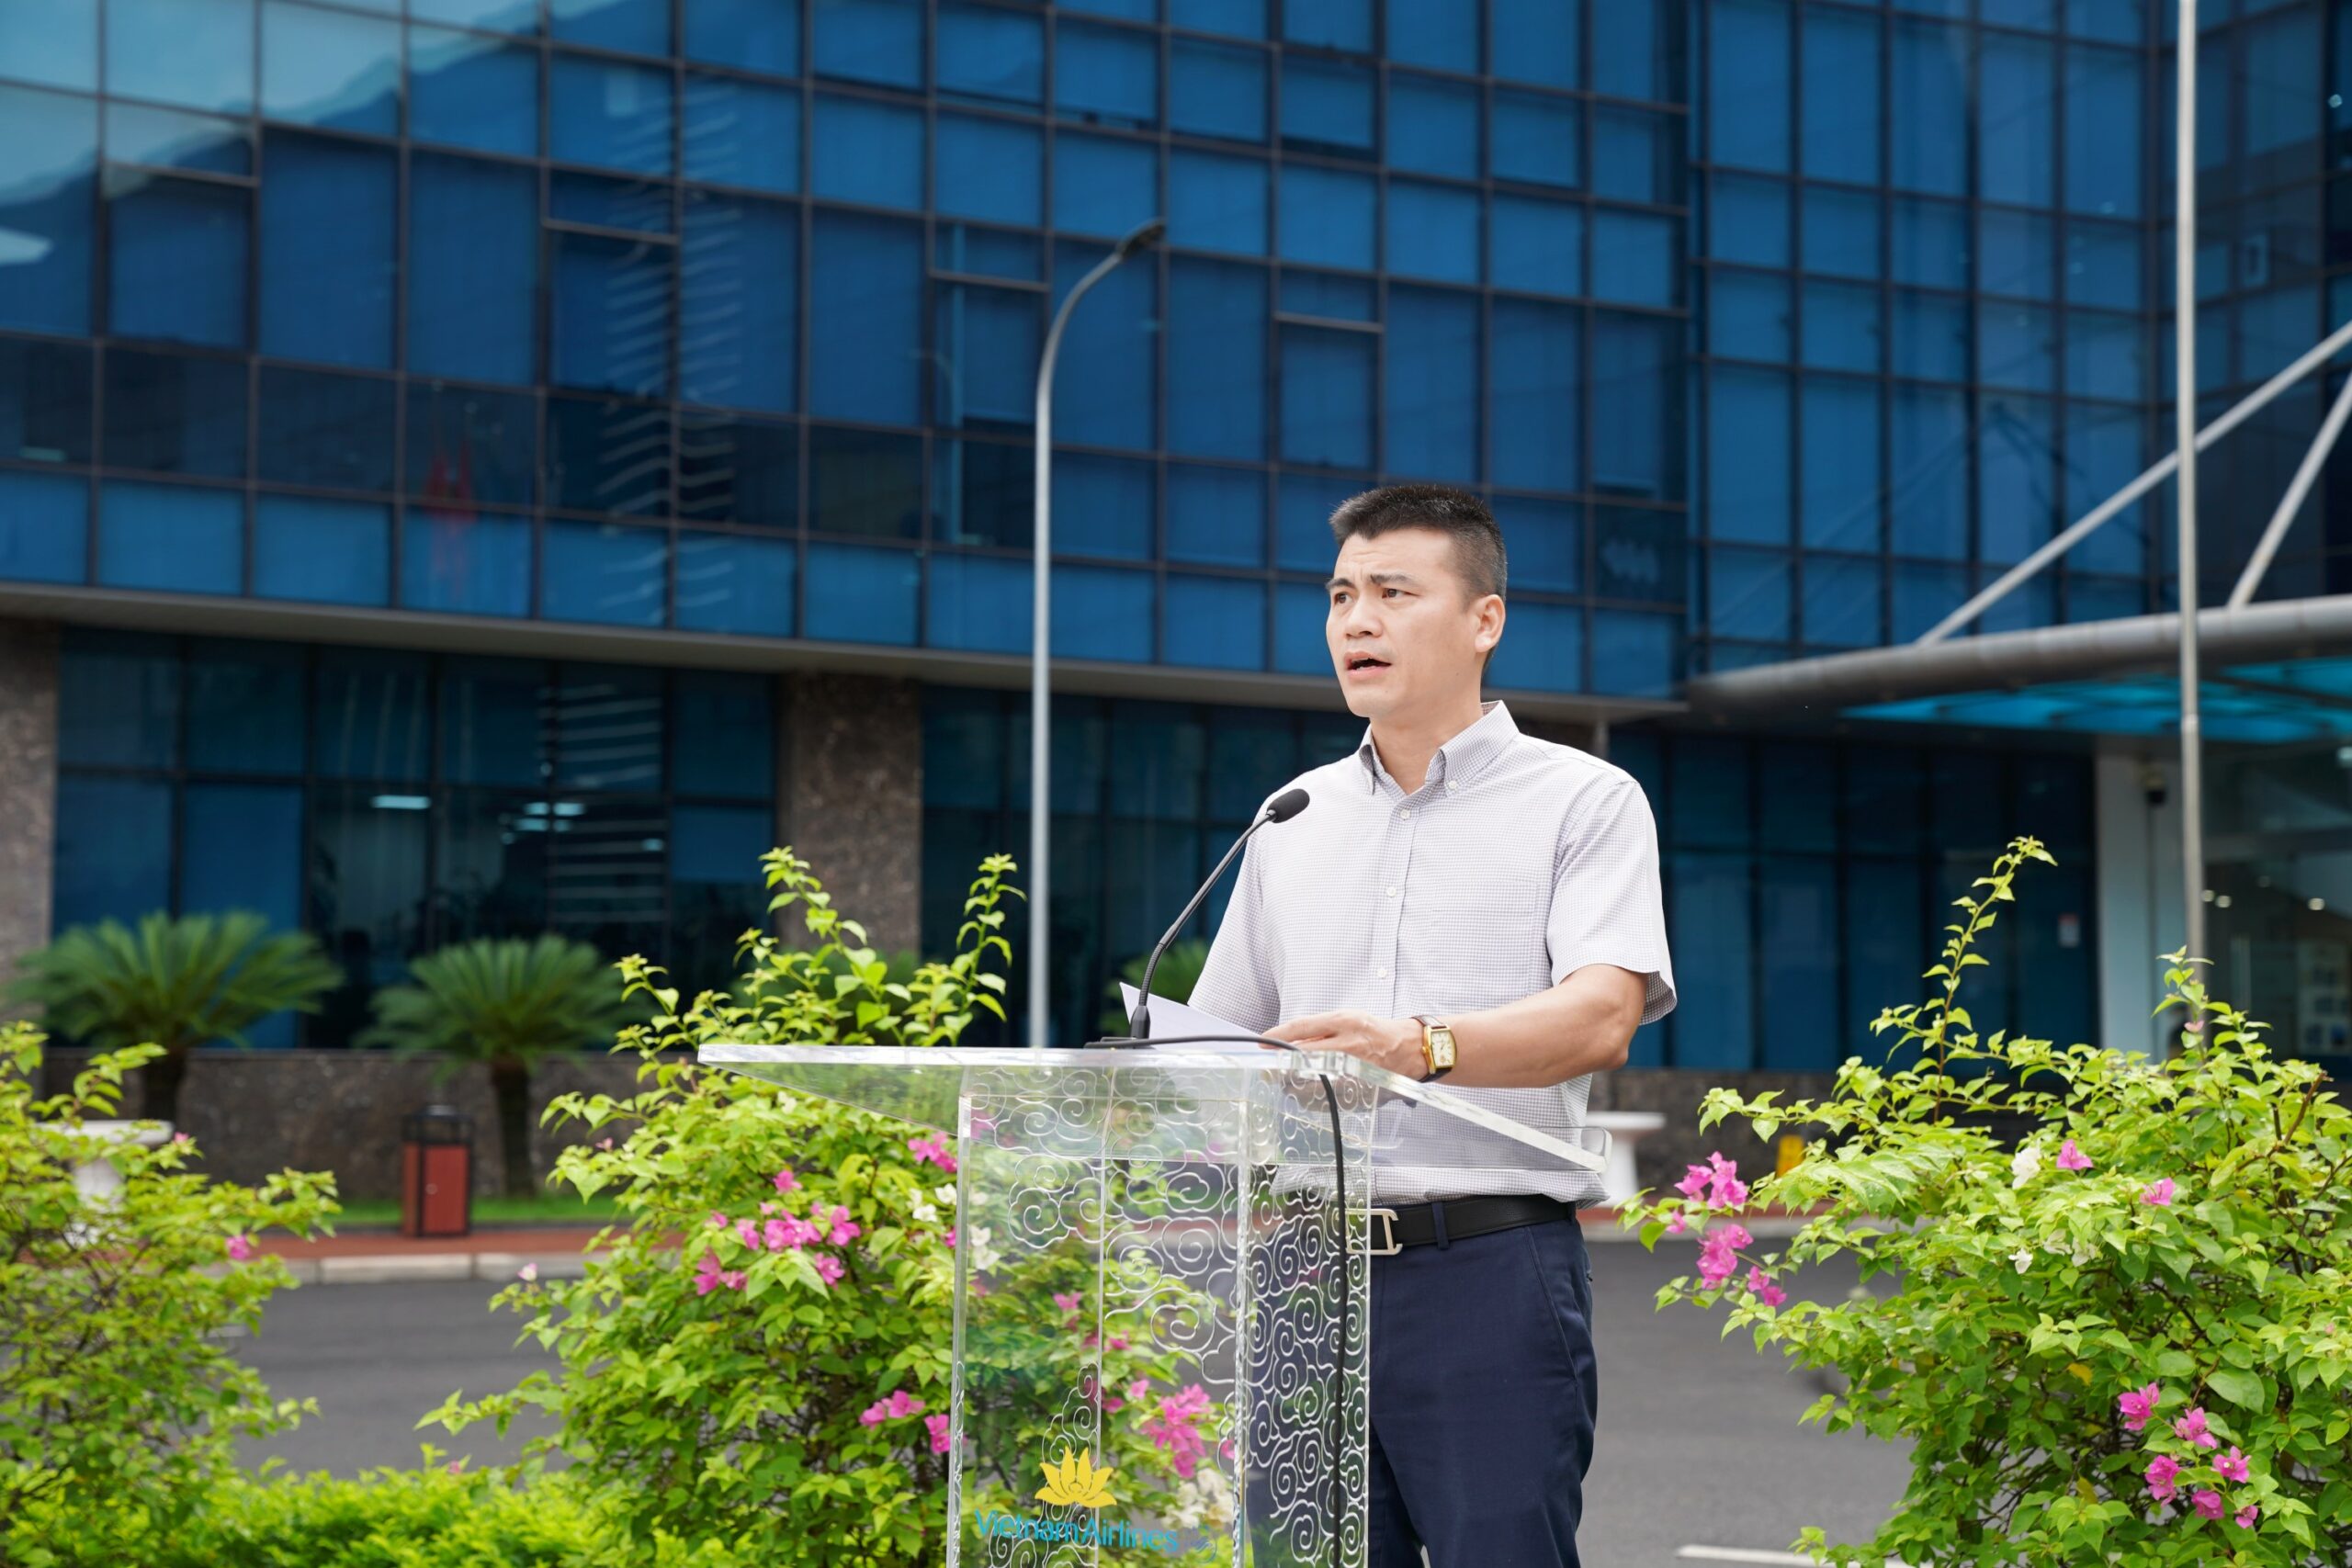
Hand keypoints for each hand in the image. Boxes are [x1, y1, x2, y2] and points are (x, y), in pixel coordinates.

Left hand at [1264, 1011, 1425, 1079]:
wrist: (1407, 1049)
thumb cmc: (1373, 1031)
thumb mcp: (1346, 1018)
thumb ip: (1319, 1030)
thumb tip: (1287, 1042)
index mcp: (1344, 1022)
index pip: (1303, 1027)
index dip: (1279, 1035)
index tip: (1263, 1042)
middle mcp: (1348, 1044)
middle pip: (1304, 1055)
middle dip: (1282, 1064)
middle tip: (1269, 1069)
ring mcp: (1354, 1068)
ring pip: (1313, 1080)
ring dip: (1293, 1084)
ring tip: (1286, 1083)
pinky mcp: (1359, 1087)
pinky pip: (1328, 1095)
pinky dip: (1312, 1096)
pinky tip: (1305, 1093)